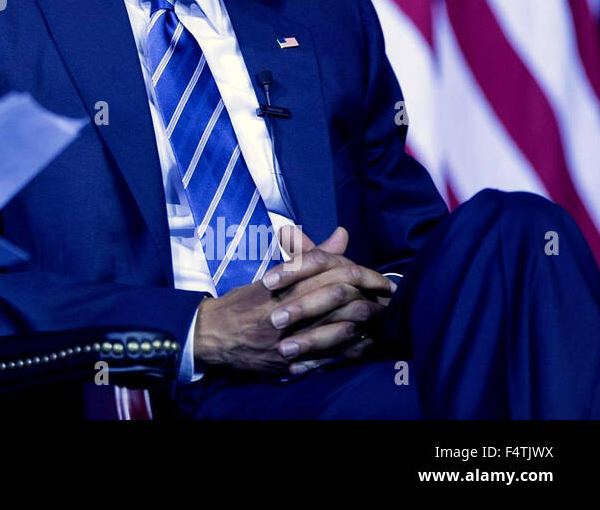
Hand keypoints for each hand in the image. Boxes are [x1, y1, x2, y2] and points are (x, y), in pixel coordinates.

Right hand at [194, 225, 394, 375]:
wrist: (211, 336)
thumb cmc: (243, 304)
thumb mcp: (272, 277)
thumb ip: (310, 259)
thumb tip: (342, 235)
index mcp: (281, 286)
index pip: (328, 272)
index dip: (360, 274)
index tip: (379, 279)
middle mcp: (285, 311)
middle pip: (337, 299)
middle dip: (368, 299)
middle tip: (388, 300)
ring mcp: (287, 340)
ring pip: (337, 331)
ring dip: (363, 326)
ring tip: (378, 322)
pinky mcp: (288, 364)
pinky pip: (328, 359)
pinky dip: (349, 351)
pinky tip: (363, 345)